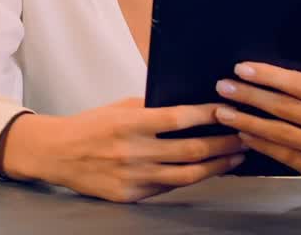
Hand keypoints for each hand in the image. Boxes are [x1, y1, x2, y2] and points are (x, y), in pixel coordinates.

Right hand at [0, 98, 246, 202]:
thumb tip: (188, 105)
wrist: (57, 153)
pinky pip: (168, 188)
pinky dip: (190, 179)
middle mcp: (134, 151)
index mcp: (130, 123)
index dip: (208, 115)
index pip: (179, 118)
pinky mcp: (131, 196)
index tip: (229, 110)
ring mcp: (133, 177)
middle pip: (191, 150)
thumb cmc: (90, 126)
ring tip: (235, 157)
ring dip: (217, 166)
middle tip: (244, 136)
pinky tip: (205, 172)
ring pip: (187, 175)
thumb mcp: (118, 108)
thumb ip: (150, 108)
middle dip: (224, 143)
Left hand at [213, 31, 300, 189]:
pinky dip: (259, 143)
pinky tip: (240, 133)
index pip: (300, 83)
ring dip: (247, 121)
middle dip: (250, 95)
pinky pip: (282, 155)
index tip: (240, 68)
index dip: (269, 75)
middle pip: (286, 107)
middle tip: (222, 86)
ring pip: (280, 132)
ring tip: (221, 111)